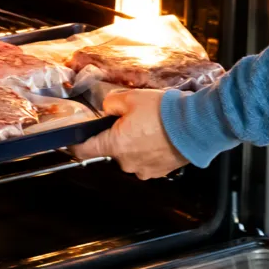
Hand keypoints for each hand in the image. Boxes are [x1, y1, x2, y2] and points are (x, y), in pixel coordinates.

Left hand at [71, 89, 188, 179]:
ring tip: (152, 126)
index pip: (83, 151)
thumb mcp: (131, 98)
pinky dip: (151, 149)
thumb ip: (111, 103)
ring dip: (136, 142)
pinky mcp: (160, 171)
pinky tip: (161, 135)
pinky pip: (148, 159)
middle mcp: (127, 163)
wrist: (197, 125)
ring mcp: (144, 170)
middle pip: (112, 149)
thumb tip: (108, 108)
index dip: (75, 145)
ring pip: (131, 154)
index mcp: (115, 145)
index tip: (71, 141)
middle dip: (118, 135)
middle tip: (132, 118)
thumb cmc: (164, 112)